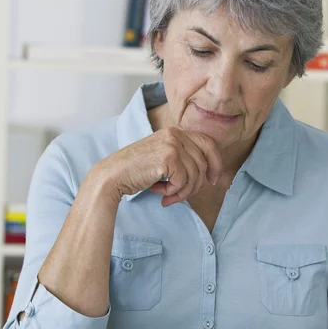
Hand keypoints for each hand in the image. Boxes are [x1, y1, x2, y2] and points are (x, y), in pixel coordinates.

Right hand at [96, 127, 221, 206]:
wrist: (112, 176)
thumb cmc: (136, 171)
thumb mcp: (163, 158)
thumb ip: (183, 159)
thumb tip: (209, 174)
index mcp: (175, 131)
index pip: (208, 143)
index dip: (215, 163)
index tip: (212, 180)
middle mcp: (175, 134)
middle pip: (203, 163)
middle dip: (195, 185)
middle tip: (179, 196)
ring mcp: (172, 144)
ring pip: (194, 176)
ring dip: (182, 192)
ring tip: (166, 195)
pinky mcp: (168, 157)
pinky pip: (183, 181)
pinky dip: (173, 192)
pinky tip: (158, 191)